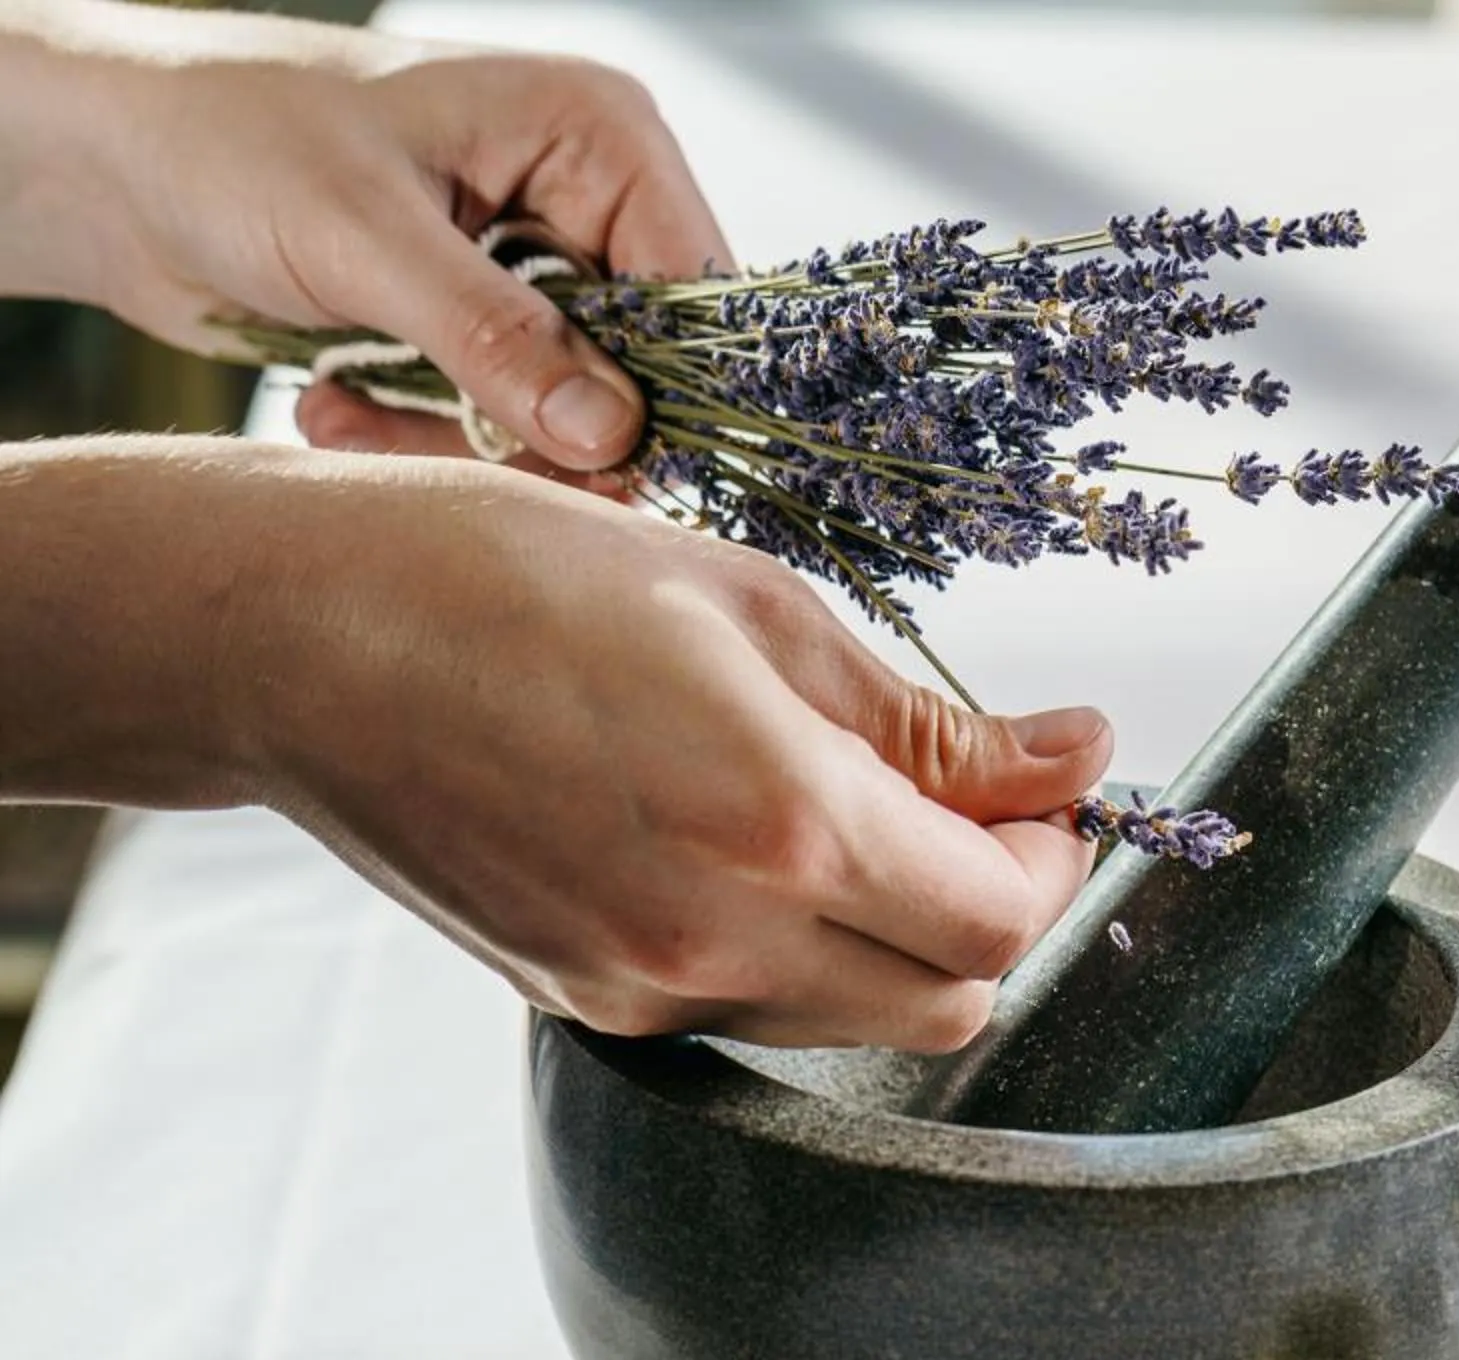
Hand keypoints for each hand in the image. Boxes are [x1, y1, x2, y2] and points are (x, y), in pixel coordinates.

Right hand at [0, 438, 1109, 1052]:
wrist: (293, 638)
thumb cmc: (513, 577)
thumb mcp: (756, 609)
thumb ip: (931, 721)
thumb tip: (1081, 757)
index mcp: (780, 824)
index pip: (1003, 918)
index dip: (1055, 859)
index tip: (1050, 788)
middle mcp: (718, 939)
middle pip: (953, 1002)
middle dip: (994, 914)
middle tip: (978, 811)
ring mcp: (645, 991)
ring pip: (858, 1019)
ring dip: (901, 940)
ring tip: (855, 813)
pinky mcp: (586, 1008)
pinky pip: (753, 1010)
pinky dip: (799, 949)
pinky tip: (749, 847)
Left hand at [2, 3, 724, 477]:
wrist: (101, 163)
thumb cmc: (222, 138)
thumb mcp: (366, 239)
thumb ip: (498, 338)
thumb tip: (617, 437)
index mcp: (596, 134)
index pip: (699, 290)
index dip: (665, 392)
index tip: (598, 468)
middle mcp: (584, 199)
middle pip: (643, 370)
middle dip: (541, 432)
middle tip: (444, 452)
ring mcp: (532, 267)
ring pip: (570, 415)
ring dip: (461, 442)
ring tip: (350, 419)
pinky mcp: (477, 324)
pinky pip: (502, 422)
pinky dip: (421, 435)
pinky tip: (337, 407)